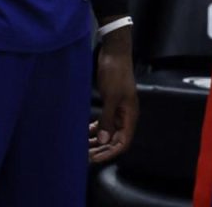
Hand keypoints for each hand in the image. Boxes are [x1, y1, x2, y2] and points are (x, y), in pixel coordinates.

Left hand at [89, 31, 137, 163]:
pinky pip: (104, 122)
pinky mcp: (110, 103)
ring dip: (97, 141)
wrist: (114, 53)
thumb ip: (107, 119)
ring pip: (108, 132)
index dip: (110, 152)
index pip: (123, 142)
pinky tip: (85, 132)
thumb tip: (103, 140)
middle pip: (115, 139)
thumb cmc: (115, 72)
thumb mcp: (111, 96)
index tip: (94, 158)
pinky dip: (95, 129)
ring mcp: (118, 109)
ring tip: (82, 147)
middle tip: (84, 155)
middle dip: (101, 149)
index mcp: (130, 114)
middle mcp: (125, 115)